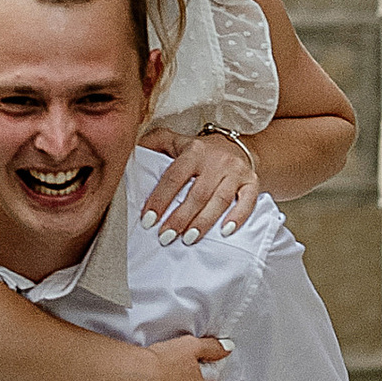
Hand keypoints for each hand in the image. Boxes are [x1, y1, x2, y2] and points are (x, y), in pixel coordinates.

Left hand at [144, 132, 263, 243]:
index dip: (160, 199)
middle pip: (197, 193)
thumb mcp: (176, 141)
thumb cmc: (202, 151)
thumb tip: (129, 149)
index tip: (148, 220)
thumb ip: (155, 143)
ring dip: (204, 222)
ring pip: (220, 200)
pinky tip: (225, 232)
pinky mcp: (252, 182)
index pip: (174, 177)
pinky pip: (248, 201)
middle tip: (165, 237)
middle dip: (180, 218)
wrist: (239, 147)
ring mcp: (236, 172)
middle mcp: (216, 161)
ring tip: (188, 239)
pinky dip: (238, 217)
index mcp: (194, 151)